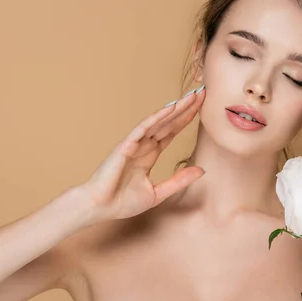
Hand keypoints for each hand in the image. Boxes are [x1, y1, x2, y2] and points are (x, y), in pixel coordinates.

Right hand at [81, 86, 205, 220]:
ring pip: (158, 122)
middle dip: (185, 108)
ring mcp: (134, 144)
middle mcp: (143, 145)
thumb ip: (179, 181)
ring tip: (191, 96)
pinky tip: (169, 109)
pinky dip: (155, 118)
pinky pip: (142, 129)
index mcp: (150, 154)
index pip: (171, 132)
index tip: (202, 106)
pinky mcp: (125, 146)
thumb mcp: (158, 192)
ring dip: (175, 109)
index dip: (186, 119)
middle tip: (202, 93)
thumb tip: (202, 171)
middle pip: (168, 122)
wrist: (100, 208)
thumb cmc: (122, 202)